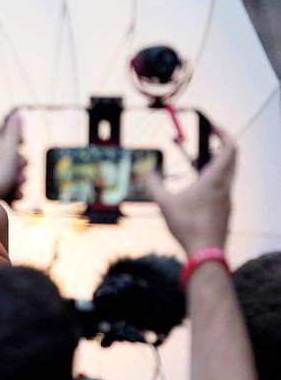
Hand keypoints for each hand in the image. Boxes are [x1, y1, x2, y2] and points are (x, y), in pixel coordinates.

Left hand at [0, 107, 25, 203]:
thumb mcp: (7, 148)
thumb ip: (13, 131)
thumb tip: (17, 112)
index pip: (4, 129)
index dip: (17, 134)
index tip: (22, 142)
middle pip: (14, 153)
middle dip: (22, 163)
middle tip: (17, 168)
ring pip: (15, 172)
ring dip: (20, 180)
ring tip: (15, 185)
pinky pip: (10, 188)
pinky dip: (14, 192)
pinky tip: (13, 197)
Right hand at [144, 124, 235, 254]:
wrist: (206, 253)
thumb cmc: (188, 226)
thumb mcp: (164, 203)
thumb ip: (153, 185)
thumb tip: (146, 173)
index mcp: (214, 180)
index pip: (229, 148)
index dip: (224, 134)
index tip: (214, 127)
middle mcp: (225, 187)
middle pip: (232, 159)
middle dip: (221, 146)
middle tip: (208, 141)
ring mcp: (227, 199)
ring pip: (228, 174)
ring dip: (216, 164)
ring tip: (197, 164)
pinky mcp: (225, 211)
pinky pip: (223, 188)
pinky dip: (214, 180)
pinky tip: (197, 189)